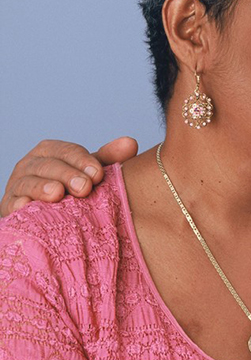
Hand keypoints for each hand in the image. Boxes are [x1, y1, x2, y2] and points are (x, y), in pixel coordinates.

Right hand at [1, 137, 137, 216]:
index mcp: (51, 152)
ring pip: (27, 182)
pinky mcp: (9, 207)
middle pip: (48, 165)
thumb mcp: (89, 172)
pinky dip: (19, 205)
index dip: (83, 161)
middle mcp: (31, 165)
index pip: (67, 151)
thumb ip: (108, 159)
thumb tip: (130, 143)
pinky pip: (12, 204)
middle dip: (67, 174)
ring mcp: (18, 185)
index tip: (99, 174)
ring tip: (57, 193)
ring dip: (42, 187)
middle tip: (85, 187)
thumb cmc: (72, 189)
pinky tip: (27, 207)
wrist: (45, 216)